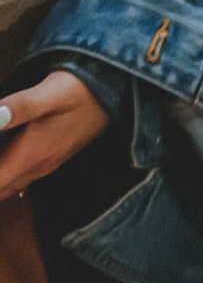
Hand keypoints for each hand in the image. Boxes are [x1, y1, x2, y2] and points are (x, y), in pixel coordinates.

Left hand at [0, 68, 109, 200]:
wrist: (112, 96)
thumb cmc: (78, 92)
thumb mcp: (47, 95)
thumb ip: (18, 108)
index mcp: (31, 155)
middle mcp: (37, 167)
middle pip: (0, 190)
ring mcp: (44, 165)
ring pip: (9, 186)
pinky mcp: (48, 158)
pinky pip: (19, 178)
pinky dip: (4, 175)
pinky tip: (2, 157)